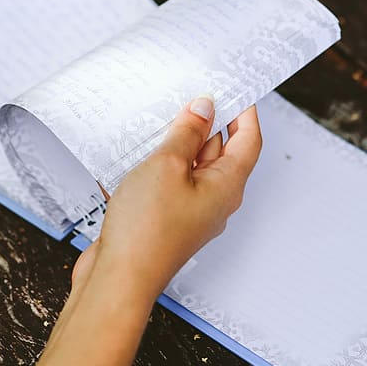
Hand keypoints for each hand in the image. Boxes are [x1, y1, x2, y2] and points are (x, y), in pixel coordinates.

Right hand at [26, 98, 260, 365]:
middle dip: (207, 122)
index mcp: (226, 186)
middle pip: (220, 151)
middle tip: (190, 93)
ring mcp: (188, 211)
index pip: (247, 140)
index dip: (243, 111)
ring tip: (160, 115)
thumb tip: (204, 108)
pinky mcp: (164, 218)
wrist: (119, 279)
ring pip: (191, 166)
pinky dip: (159, 163)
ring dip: (178, 142)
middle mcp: (213, 200)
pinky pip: (169, 182)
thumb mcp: (167, 165)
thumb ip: (187, 133)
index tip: (231, 87)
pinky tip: (138, 150)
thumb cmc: (147, 229)